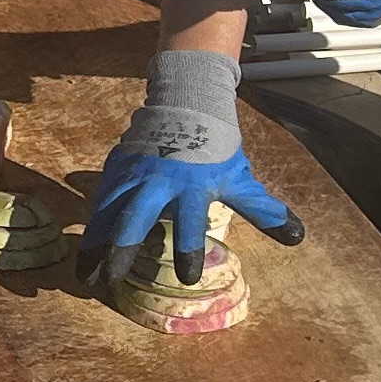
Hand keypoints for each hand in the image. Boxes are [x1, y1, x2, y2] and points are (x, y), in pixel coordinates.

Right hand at [82, 48, 304, 288]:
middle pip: (133, 219)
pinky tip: (83, 245)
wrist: (188, 100)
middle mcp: (157, 182)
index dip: (189, 249)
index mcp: (192, 187)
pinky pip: (100, 197)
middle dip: (119, 251)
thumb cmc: (216, 146)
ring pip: (107, 210)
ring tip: (84, 274)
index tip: (188, 277)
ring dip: (94, 243)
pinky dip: (92, 221)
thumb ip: (263, 210)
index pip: (190, 223)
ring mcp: (133, 173)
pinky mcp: (117, 165)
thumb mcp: (239, 179)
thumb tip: (297, 237)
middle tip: (110, 281)